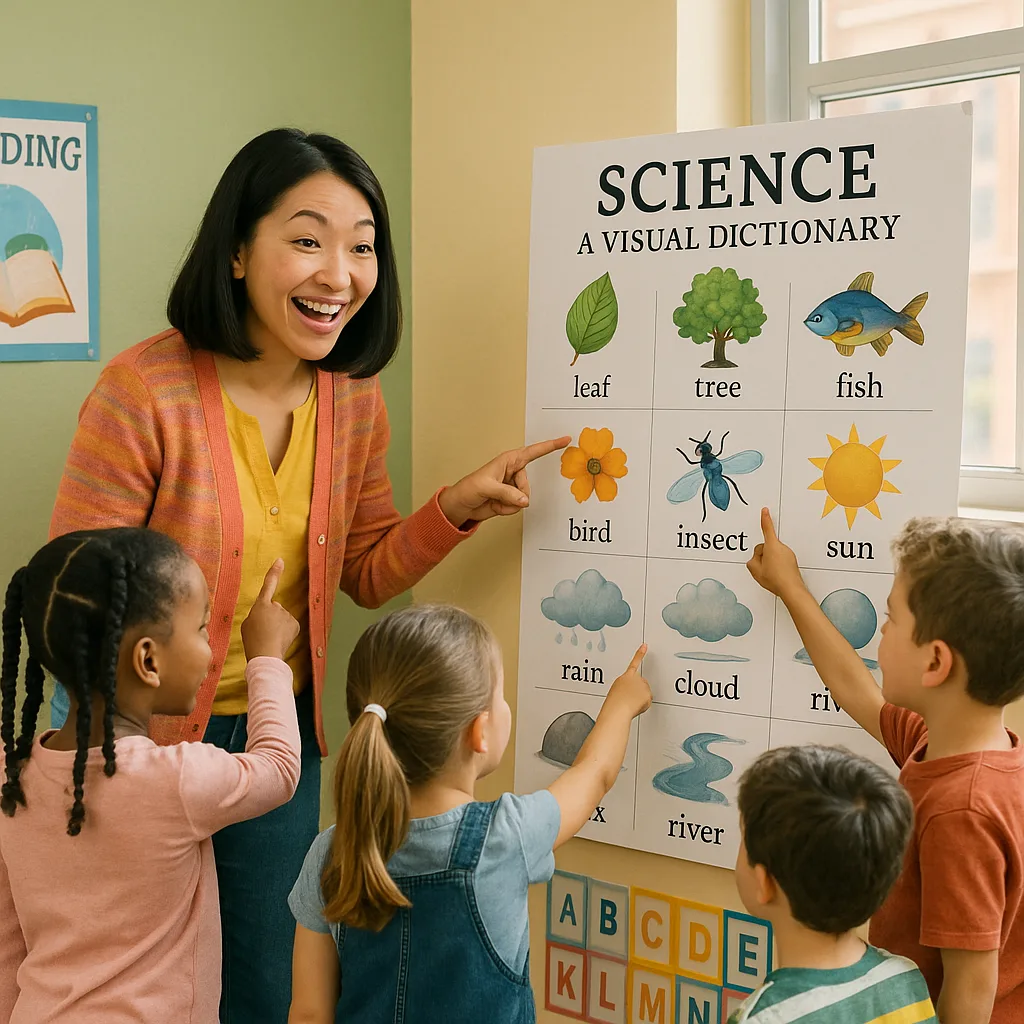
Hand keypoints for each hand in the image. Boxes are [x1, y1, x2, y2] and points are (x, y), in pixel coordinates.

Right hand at [241, 560, 299, 661]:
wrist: (265, 655)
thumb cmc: (252, 640)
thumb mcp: (247, 624)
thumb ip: (257, 614)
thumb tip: (266, 613)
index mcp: (261, 605)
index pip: (269, 584)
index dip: (274, 572)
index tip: (280, 560)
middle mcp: (276, 606)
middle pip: (274, 608)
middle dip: (270, 616)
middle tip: (263, 631)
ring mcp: (287, 614)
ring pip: (282, 617)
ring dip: (277, 625)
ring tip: (270, 637)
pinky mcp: (295, 623)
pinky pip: (289, 625)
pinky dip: (285, 631)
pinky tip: (279, 639)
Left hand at [438, 436, 571, 525]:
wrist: (463, 505)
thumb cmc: (469, 488)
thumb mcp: (486, 487)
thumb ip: (507, 493)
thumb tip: (524, 500)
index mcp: (508, 461)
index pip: (533, 452)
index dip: (550, 446)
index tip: (565, 440)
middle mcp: (512, 472)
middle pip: (526, 486)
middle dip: (514, 495)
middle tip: (497, 494)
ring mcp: (512, 487)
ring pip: (524, 498)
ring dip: (509, 504)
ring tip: (494, 499)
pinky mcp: (511, 499)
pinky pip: (518, 507)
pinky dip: (507, 509)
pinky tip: (496, 505)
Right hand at [605, 644, 651, 718]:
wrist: (617, 709)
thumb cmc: (614, 703)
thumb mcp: (617, 691)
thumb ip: (626, 687)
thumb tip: (633, 693)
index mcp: (625, 676)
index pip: (634, 662)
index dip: (640, 653)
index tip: (645, 645)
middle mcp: (635, 678)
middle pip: (641, 684)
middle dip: (638, 691)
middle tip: (629, 699)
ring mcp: (642, 685)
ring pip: (644, 693)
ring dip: (639, 698)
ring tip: (630, 703)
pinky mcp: (648, 693)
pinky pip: (647, 700)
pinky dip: (643, 704)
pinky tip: (636, 706)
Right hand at [746, 508, 804, 598]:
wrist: (791, 589)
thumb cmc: (776, 579)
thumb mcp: (755, 570)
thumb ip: (752, 560)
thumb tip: (756, 558)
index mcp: (772, 546)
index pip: (767, 529)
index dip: (765, 519)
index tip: (765, 510)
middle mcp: (782, 548)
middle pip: (766, 547)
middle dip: (763, 555)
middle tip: (763, 568)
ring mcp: (788, 554)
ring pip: (773, 554)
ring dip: (770, 562)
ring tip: (771, 574)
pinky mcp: (792, 561)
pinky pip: (780, 560)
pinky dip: (776, 566)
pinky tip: (776, 575)